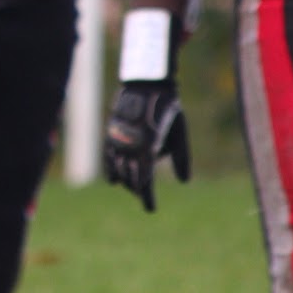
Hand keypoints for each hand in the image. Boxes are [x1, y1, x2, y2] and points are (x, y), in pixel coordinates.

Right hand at [103, 80, 189, 211]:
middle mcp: (130, 146)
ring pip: (118, 169)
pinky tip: (114, 180)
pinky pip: (108, 157)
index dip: (147, 197)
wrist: (145, 84)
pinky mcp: (111, 132)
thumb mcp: (179, 132)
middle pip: (130, 178)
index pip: (145, 180)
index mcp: (148, 147)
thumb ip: (181, 157)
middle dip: (138, 190)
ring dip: (125, 181)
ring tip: (133, 188)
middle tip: (145, 195)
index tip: (150, 209)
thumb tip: (184, 181)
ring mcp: (118, 139)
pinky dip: (111, 170)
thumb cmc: (167, 108)